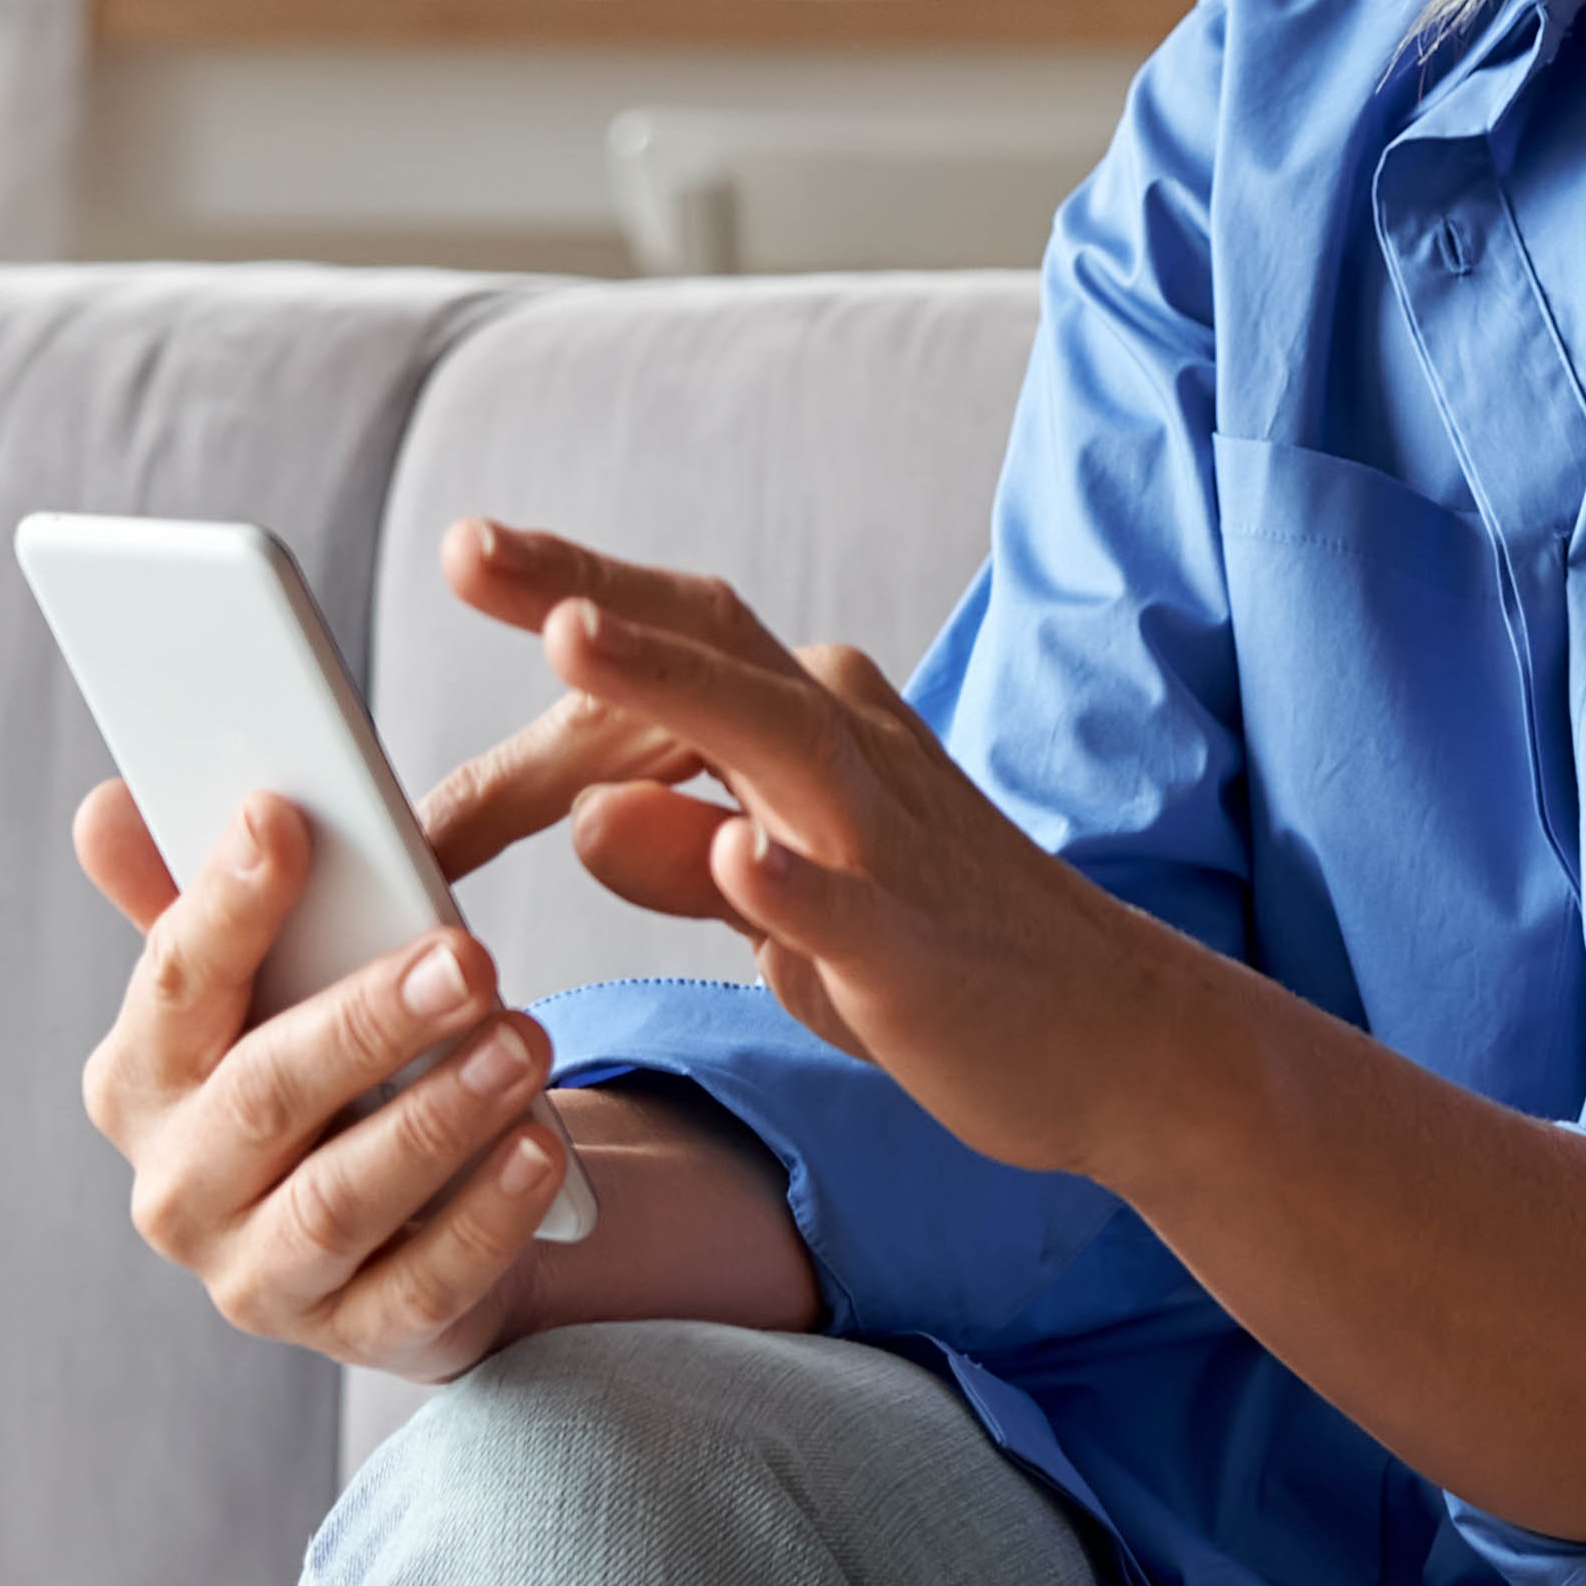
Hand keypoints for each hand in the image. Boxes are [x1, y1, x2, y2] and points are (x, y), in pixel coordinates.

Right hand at [72, 785, 578, 1382]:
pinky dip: (484, 1219)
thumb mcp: (263, 989)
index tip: (283, 817)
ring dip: (436, 1119)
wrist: (392, 1228)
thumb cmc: (320, 1075)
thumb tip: (108, 807)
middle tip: (467, 956)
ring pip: (338, 1201)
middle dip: (367, 1021)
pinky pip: (421, 1285)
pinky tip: (539, 1151)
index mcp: (142, 1081)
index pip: (174, 986)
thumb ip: (197, 900)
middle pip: (264, 1098)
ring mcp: (258, 1277)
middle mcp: (179, 1188)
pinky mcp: (356, 1335)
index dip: (224, 903)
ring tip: (522, 1043)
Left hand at [438, 519, 1205, 1181]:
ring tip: (569, 636)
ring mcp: (889, 846)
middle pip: (713, 648)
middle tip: (470, 546)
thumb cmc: (939, 960)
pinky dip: (789, 880)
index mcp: (816, 726)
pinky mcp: (918, 950)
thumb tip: (583, 812)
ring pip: (774, 739)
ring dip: (672, 683)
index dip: (560, 615)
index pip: (673, 653)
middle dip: (589, 590)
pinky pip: (847, 908)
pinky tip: (732, 854)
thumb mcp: (782, 906)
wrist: (1119, 1038)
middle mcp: (851, 753)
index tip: (466, 558)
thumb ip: (683, 855)